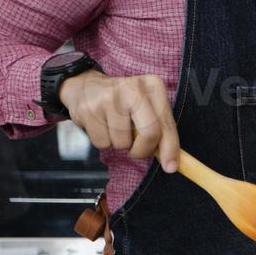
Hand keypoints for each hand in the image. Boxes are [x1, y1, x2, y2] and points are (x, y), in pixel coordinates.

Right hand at [59, 71, 179, 172]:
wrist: (84, 87)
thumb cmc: (121, 102)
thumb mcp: (145, 107)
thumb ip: (159, 130)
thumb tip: (171, 163)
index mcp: (153, 86)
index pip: (166, 124)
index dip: (170, 149)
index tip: (171, 167)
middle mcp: (134, 89)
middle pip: (150, 133)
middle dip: (143, 150)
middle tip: (135, 151)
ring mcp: (110, 98)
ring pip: (122, 143)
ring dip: (118, 144)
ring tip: (113, 127)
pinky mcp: (90, 109)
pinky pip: (102, 143)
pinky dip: (102, 141)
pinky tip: (100, 125)